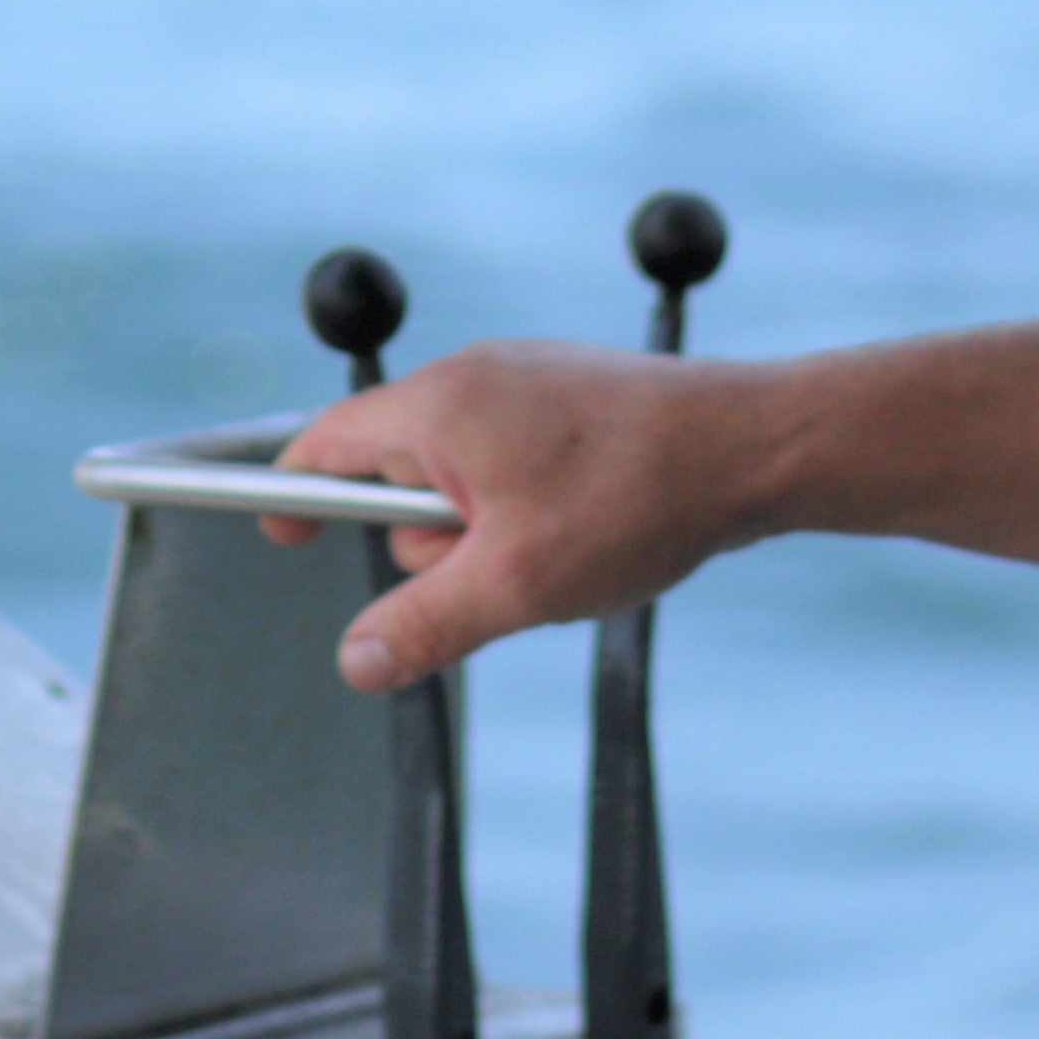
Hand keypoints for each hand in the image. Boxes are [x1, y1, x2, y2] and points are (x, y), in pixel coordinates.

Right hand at [270, 340, 762, 691]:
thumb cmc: (636, 499)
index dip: (297, 495)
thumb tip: (356, 662)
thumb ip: (424, 624)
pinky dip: (530, 516)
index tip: (281, 537)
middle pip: (399, 473)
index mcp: (441, 405)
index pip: (328, 442)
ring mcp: (528, 382)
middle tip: (496, 576)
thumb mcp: (516, 584)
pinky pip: (516, 469)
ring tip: (562, 555)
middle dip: (434, 545)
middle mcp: (476, 377)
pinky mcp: (571, 400)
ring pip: (465, 482)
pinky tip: (592, 534)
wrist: (756, 447)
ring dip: (490, 538)